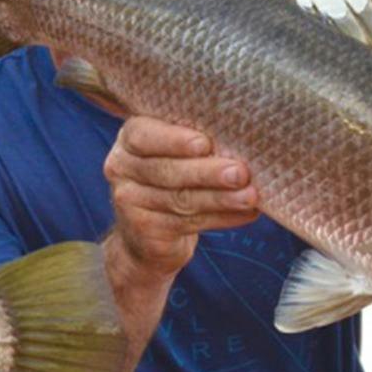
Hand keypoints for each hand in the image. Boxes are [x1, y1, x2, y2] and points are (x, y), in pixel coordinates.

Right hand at [103, 117, 257, 285]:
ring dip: (220, 198)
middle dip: (207, 172)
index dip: (174, 140)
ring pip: (180, 199)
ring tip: (250, 196)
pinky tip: (246, 214)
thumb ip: (195, 143)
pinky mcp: (145, 231)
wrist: (144, 235)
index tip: (205, 144)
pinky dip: (222, 218)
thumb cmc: (171, 179)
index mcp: (129, 140)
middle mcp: (122, 169)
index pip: (143, 135)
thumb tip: (244, 139)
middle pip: (166, 170)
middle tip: (240, 173)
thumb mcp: (174, 153)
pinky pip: (188, 222)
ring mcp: (129, 202)